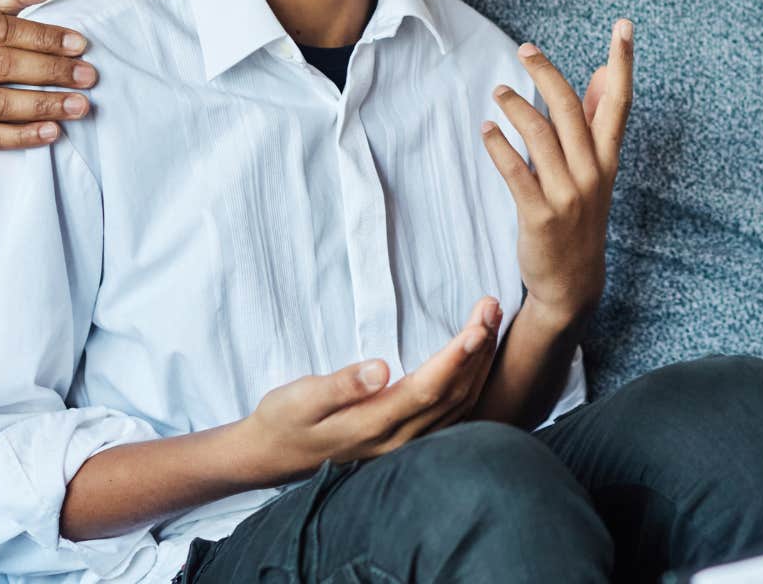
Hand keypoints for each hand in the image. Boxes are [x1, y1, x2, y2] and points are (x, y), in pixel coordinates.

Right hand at [234, 297, 502, 486]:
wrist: (272, 455)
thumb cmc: (284, 419)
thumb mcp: (299, 398)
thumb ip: (340, 385)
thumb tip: (379, 369)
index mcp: (373, 424)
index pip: (428, 388)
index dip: (456, 358)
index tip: (477, 326)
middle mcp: (397, 439)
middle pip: (452, 393)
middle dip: (477, 349)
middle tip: (491, 306)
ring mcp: (405, 444)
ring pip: (458, 404)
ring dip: (479, 362)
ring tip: (490, 320)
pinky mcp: (407, 441)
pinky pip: (453, 413)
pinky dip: (472, 381)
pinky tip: (478, 357)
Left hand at [479, 20, 634, 325]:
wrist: (572, 281)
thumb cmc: (581, 216)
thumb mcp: (597, 170)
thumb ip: (597, 122)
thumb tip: (602, 74)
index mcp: (607, 159)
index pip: (619, 102)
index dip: (622, 62)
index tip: (624, 26)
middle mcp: (592, 173)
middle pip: (571, 110)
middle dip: (548, 74)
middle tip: (526, 49)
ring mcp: (567, 195)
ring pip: (541, 136)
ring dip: (516, 107)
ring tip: (498, 92)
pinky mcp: (539, 215)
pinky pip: (516, 172)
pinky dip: (499, 146)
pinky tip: (486, 130)